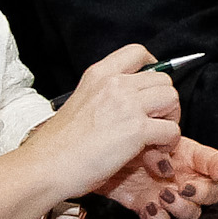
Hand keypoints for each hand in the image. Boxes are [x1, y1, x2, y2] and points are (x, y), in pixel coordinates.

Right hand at [27, 43, 182, 191]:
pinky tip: (154, 152)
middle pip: (162, 79)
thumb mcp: (80, 104)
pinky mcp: (136, 130)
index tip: (152, 86)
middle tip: (155, 122)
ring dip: (170, 119)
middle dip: (164, 102)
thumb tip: (131, 104)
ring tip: (156, 137)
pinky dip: (168, 142)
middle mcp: (114, 84)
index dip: (153, 67)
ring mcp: (127, 105)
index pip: (137, 52)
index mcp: (98, 75)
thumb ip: (105, 97)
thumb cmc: (59, 145)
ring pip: (172, 98)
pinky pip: (172, 129)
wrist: (46, 166)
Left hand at [97, 135, 217, 218]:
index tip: (217, 170)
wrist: (73, 158)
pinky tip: (149, 207)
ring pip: (191, 210)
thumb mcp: (134, 128)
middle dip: (204, 191)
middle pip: (210, 190)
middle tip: (187, 187)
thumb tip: (168, 145)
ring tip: (165, 197)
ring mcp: (162, 191)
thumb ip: (156, 133)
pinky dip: (158, 217)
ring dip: (183, 207)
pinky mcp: (144, 206)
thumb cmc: (102, 136)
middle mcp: (175, 173)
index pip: (210, 160)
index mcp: (179, 152)